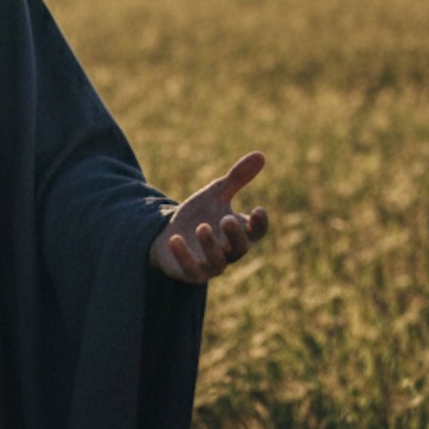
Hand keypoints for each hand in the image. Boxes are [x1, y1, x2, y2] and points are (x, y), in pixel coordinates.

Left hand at [149, 150, 268, 284]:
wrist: (167, 234)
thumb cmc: (198, 215)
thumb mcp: (216, 194)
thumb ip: (237, 178)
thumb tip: (261, 154)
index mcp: (240, 233)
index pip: (257, 232)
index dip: (260, 224)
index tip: (258, 210)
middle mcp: (229, 252)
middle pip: (240, 248)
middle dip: (235, 235)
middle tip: (227, 219)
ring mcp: (211, 266)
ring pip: (217, 262)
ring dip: (211, 246)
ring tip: (202, 227)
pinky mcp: (191, 274)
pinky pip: (190, 270)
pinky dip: (184, 256)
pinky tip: (175, 238)